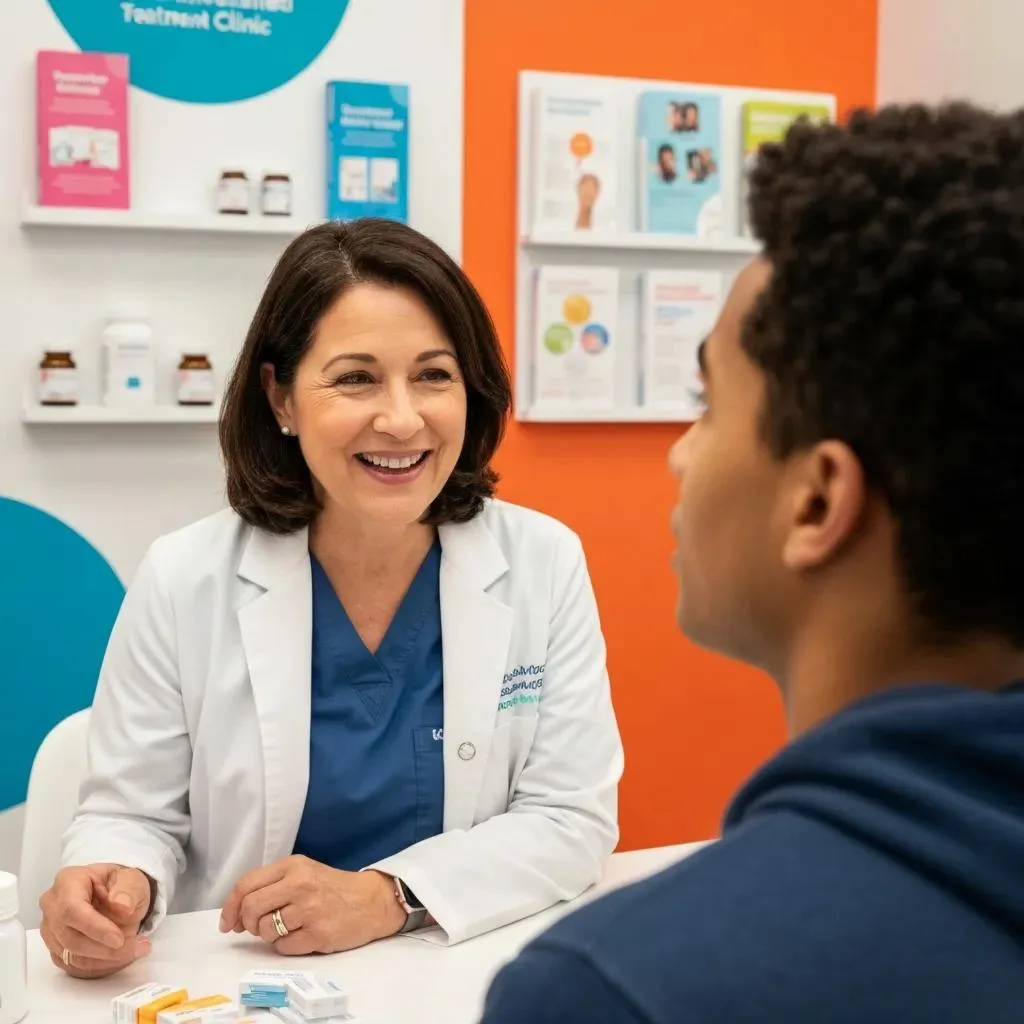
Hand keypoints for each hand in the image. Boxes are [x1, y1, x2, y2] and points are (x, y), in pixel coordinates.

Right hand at [39, 864, 152, 978]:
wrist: (119, 896)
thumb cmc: (121, 885)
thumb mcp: (132, 879)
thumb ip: (128, 890)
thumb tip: (122, 906)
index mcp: (67, 881)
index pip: (72, 909)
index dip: (95, 928)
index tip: (119, 939)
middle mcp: (52, 905)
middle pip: (70, 937)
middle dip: (104, 949)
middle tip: (137, 946)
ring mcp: (51, 930)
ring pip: (71, 956)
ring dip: (105, 959)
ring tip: (136, 950)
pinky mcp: (56, 949)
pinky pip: (74, 966)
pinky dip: (100, 966)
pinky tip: (121, 957)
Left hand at [219, 856, 405, 955]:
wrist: (372, 901)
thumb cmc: (333, 887)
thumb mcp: (304, 873)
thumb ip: (272, 885)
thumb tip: (236, 915)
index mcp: (293, 865)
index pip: (247, 884)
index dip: (230, 907)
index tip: (228, 923)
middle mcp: (300, 884)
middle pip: (252, 908)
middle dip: (248, 923)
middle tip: (258, 927)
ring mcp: (310, 909)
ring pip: (266, 930)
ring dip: (269, 936)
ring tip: (287, 928)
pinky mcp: (318, 933)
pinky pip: (284, 947)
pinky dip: (286, 946)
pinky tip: (301, 936)